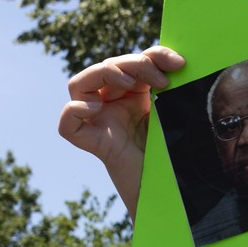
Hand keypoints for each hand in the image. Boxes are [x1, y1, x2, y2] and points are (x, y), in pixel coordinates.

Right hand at [59, 45, 184, 215]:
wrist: (176, 191)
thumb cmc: (179, 151)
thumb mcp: (177, 111)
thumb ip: (171, 87)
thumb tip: (179, 61)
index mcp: (135, 94)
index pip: (133, 61)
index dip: (153, 55)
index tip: (180, 64)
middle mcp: (113, 104)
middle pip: (105, 67)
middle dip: (132, 64)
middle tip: (161, 80)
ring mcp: (100, 123)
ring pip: (78, 85)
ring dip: (103, 74)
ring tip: (130, 84)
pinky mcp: (94, 144)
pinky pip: (68, 125)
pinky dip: (74, 111)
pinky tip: (97, 108)